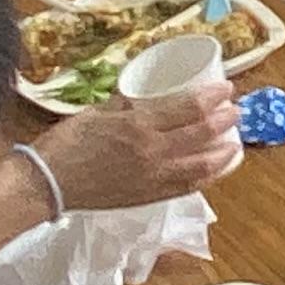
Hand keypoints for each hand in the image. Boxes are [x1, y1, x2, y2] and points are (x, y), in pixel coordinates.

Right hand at [34, 81, 242, 209]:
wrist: (49, 183)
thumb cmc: (67, 142)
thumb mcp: (99, 111)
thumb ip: (128, 103)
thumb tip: (149, 94)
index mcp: (139, 124)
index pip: (188, 108)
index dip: (213, 97)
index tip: (227, 88)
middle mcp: (152, 151)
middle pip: (202, 134)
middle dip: (225, 120)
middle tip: (236, 110)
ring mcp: (154, 177)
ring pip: (202, 165)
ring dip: (224, 152)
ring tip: (235, 142)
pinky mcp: (150, 196)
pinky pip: (187, 187)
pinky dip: (206, 177)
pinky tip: (215, 170)